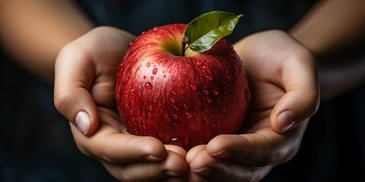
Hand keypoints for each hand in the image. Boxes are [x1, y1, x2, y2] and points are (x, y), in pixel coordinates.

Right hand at [54, 26, 186, 180]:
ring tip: (197, 167)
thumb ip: (71, 93)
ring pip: (153, 168)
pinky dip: (185, 159)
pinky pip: (170, 154)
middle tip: (183, 163)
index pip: (110, 149)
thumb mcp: (76, 61)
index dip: (132, 152)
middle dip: (157, 170)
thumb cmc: (94, 52)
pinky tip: (205, 155)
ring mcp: (137, 142)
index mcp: (93, 132)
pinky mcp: (157, 135)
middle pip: (133, 168)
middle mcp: (115, 144)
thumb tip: (86, 126)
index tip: (157, 149)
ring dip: (173, 173)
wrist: (115, 50)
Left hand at [186, 30, 319, 180]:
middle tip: (192, 161)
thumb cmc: (279, 55)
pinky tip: (172, 152)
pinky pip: (207, 155)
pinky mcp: (219, 138)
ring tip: (180, 162)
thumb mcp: (297, 63)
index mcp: (282, 136)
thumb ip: (303, 93)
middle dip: (217, 168)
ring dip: (203, 170)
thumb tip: (285, 123)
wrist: (259, 56)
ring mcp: (238, 147)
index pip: (264, 151)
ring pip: (222, 169)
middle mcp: (260, 148)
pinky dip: (191, 158)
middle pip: (241, 170)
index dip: (240, 151)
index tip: (215, 146)